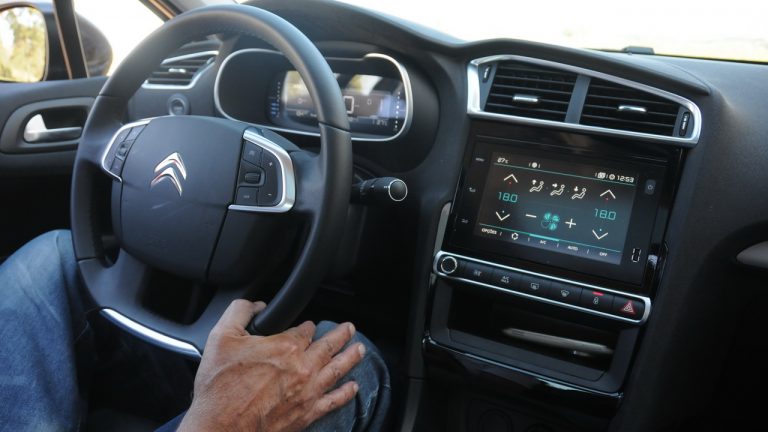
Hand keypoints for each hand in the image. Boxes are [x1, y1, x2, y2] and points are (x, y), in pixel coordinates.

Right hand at [178, 300, 365, 431]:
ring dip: (350, 357)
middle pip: (329, 346)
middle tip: (349, 328)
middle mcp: (302, 368)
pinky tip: (353, 387)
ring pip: (337, 369)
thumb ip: (240, 312)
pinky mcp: (306, 413)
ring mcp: (307, 392)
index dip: (307, 325)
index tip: (308, 325)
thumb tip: (255, 305)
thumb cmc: (220, 388)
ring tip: (360, 349)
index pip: (306, 330)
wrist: (220, 428)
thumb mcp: (221, 337)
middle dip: (341, 335)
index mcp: (285, 347)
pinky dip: (346, 393)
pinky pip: (334, 401)